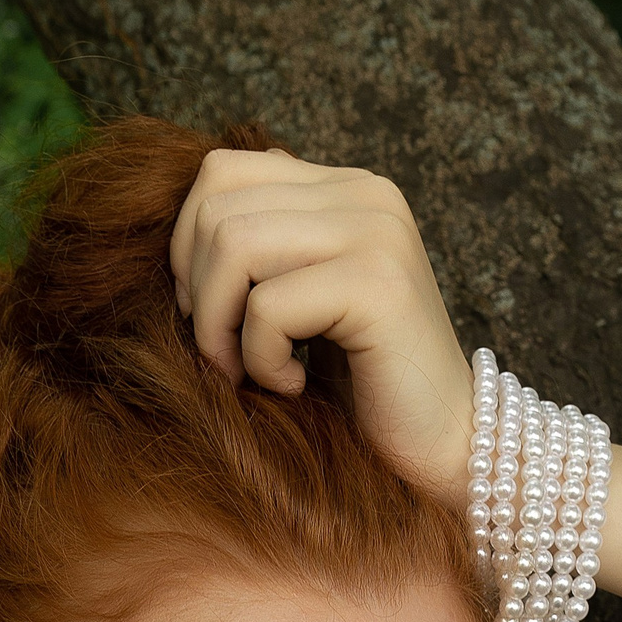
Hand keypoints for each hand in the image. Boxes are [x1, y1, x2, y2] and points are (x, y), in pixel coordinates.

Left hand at [170, 147, 474, 509]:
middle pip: (217, 207)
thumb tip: (177, 230)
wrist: (444, 450)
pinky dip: (262, 361)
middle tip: (226, 356)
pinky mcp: (378, 285)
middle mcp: (365, 195)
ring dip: (222, 328)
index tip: (211, 315)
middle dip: (200, 294)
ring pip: (233, 246)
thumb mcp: (299, 304)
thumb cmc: (360, 391)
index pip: (222, 171)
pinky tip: (296, 385)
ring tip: (253, 374)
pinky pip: (268, 306)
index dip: (188, 246)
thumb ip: (259, 251)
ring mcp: (376, 233)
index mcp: (343, 189)